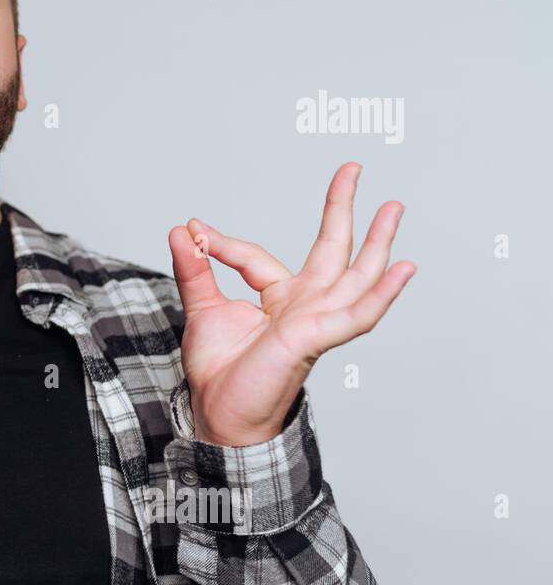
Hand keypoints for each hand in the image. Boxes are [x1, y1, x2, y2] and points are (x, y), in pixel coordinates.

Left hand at [167, 161, 414, 445]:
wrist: (221, 417)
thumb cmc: (220, 373)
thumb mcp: (201, 310)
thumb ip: (195, 270)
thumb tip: (182, 230)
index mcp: (278, 299)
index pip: (257, 256)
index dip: (223, 244)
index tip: (196, 232)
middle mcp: (303, 306)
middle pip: (331, 249)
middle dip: (342, 209)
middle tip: (353, 168)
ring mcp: (314, 321)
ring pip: (355, 276)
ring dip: (377, 242)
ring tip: (393, 208)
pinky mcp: (316, 339)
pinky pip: (356, 315)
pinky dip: (380, 293)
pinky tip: (402, 269)